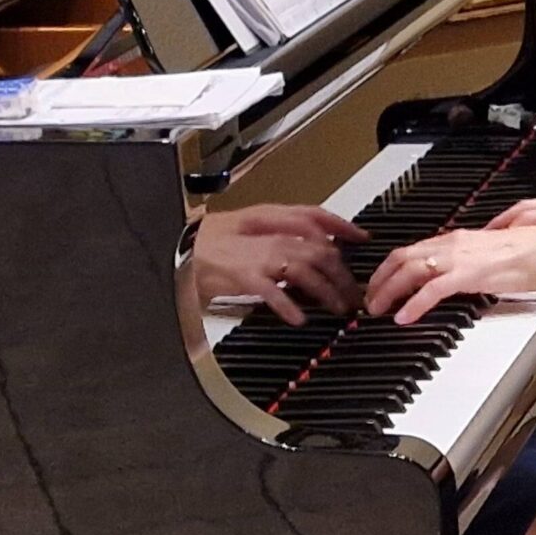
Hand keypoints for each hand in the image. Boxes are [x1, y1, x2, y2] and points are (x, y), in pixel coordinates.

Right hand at [190, 203, 364, 325]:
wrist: (174, 251)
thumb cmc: (205, 244)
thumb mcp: (244, 231)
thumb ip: (275, 237)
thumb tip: (307, 251)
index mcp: (266, 217)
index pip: (315, 216)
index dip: (343, 227)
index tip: (361, 238)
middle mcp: (265, 233)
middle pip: (318, 249)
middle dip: (342, 274)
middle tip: (352, 294)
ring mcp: (255, 254)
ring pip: (305, 269)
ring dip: (326, 291)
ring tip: (336, 308)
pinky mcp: (242, 275)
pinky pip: (273, 292)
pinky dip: (289, 305)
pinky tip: (299, 318)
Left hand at [367, 226, 535, 325]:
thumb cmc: (530, 251)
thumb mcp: (490, 252)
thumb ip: (469, 259)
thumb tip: (459, 271)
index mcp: (456, 239)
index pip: (413, 249)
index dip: (391, 266)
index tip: (381, 280)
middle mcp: (452, 244)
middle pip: (402, 257)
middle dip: (380, 279)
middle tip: (369, 298)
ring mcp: (458, 258)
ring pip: (409, 271)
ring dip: (389, 291)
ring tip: (378, 308)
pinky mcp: (468, 274)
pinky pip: (432, 290)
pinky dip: (413, 304)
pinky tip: (404, 317)